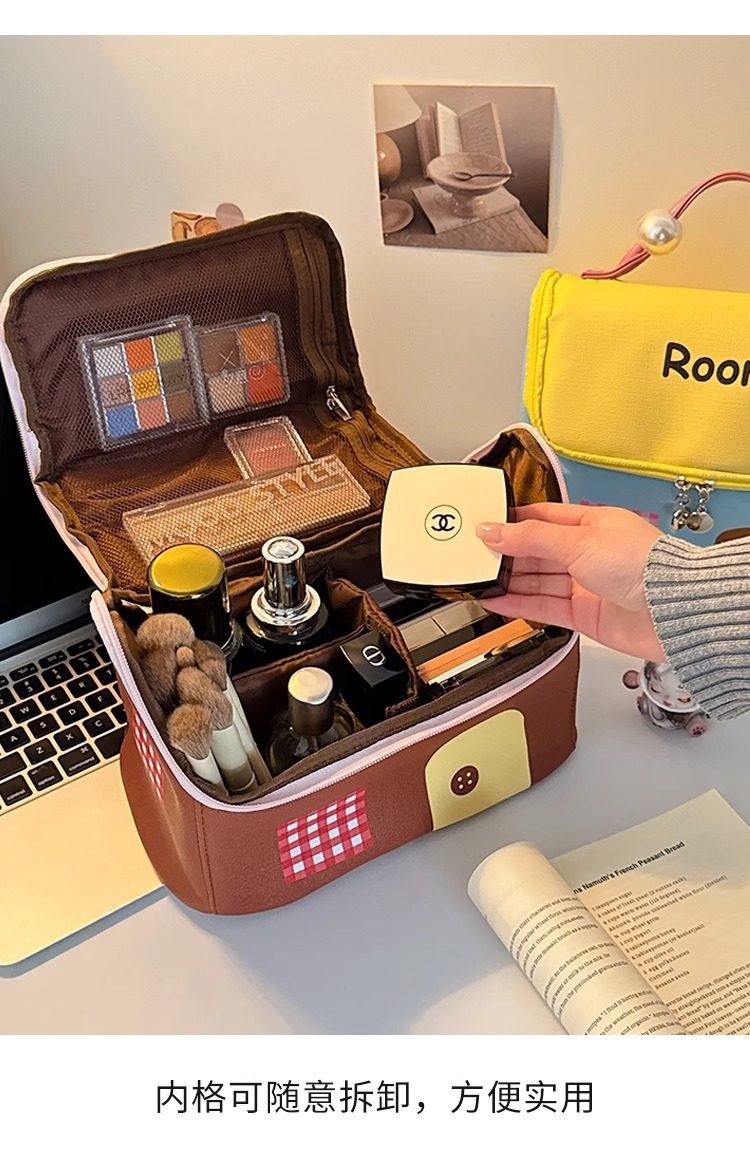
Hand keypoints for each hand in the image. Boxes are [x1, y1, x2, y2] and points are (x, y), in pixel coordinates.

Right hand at [477, 503, 666, 661]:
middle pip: (538, 552)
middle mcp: (589, 553)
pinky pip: (544, 607)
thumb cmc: (642, 566)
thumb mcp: (577, 540)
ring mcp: (586, 585)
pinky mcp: (584, 614)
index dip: (513, 522)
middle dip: (507, 553)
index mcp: (592, 524)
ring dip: (509, 580)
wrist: (670, 611)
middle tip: (475, 554)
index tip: (484, 525)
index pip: (543, 519)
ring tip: (479, 579)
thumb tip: (493, 530)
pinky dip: (519, 604)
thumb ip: (530, 538)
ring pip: (538, 581)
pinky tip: (497, 601)